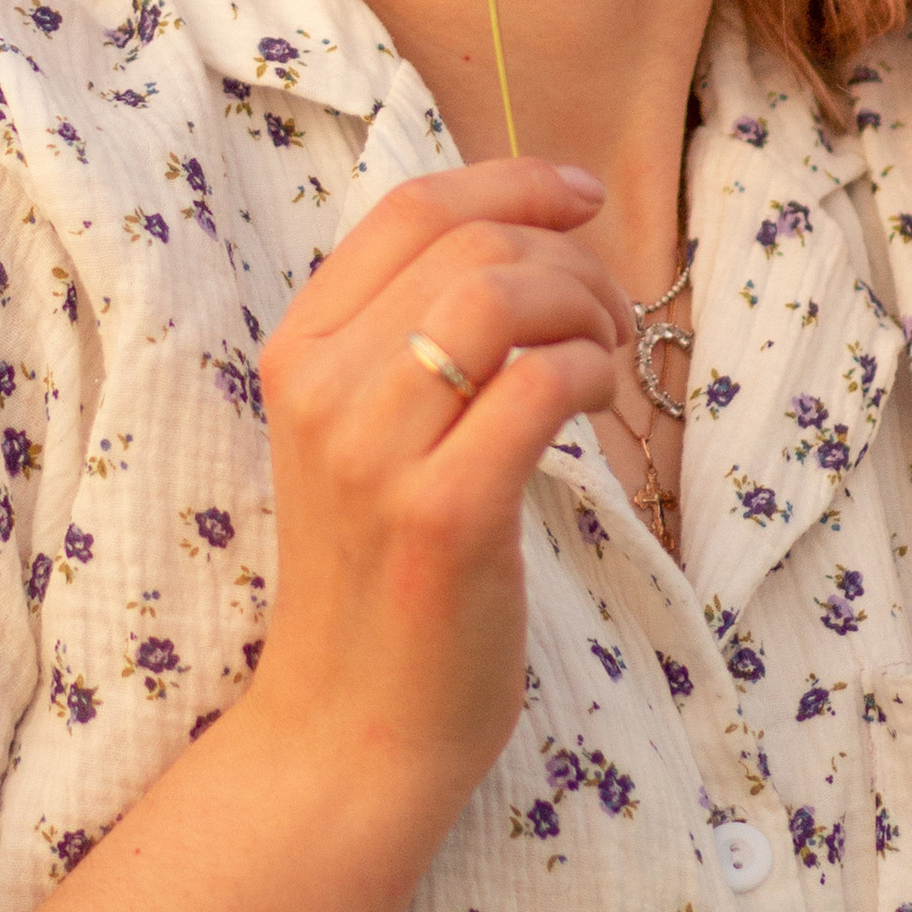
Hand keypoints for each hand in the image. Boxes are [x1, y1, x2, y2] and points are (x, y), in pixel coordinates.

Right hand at [243, 160, 632, 807]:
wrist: (349, 731)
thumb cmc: (382, 578)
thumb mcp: (367, 437)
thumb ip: (415, 339)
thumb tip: (528, 239)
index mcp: (298, 352)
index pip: (408, 208)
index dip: (513, 180)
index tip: (583, 195)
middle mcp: (321, 389)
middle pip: (471, 244)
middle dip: (570, 259)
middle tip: (613, 318)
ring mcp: (375, 454)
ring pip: (504, 296)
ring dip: (587, 309)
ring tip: (608, 359)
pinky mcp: (442, 516)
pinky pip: (542, 386)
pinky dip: (593, 374)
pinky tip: (599, 407)